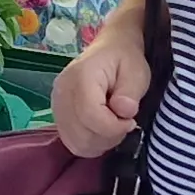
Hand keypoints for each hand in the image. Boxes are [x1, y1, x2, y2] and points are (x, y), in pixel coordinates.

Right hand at [53, 23, 148, 156]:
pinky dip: (90, 143)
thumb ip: (130, 92)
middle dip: (109, 136)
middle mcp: (63, 92)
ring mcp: (57, 105)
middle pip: (82, 134)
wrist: (110, 50)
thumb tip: (123, 112)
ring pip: (76, 142)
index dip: (114, 127)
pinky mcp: (58, 115)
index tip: (131, 121)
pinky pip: (72, 142)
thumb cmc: (125, 59)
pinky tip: (102, 130)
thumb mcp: (137, 71)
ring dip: (100, 142)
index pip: (90, 115)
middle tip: (123, 122)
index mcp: (81, 76)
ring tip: (113, 125)